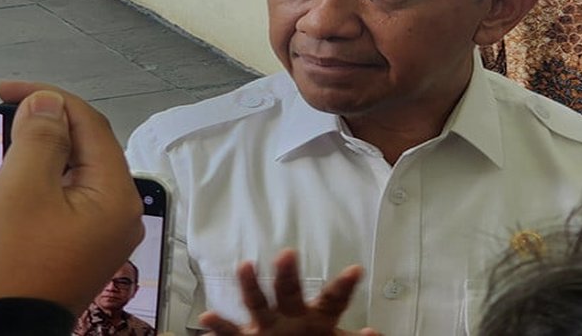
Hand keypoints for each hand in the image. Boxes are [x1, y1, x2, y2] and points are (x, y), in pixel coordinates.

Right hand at [0, 81, 144, 316]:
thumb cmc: (2, 269)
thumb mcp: (18, 190)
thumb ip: (39, 138)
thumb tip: (50, 104)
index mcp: (113, 198)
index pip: (90, 126)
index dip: (49, 99)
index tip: (6, 89)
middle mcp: (111, 220)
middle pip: (76, 155)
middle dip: (31, 136)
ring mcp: (88, 243)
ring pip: (52, 186)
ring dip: (12, 173)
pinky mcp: (61, 259)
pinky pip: (36, 220)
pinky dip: (1, 213)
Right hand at [198, 249, 380, 335]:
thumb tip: (374, 335)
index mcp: (317, 318)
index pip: (333, 299)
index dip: (344, 286)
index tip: (357, 271)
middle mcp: (290, 316)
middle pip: (290, 292)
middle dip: (288, 274)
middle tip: (288, 254)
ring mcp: (266, 326)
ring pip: (257, 302)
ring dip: (250, 285)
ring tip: (245, 266)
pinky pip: (230, 332)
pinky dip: (219, 325)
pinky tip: (208, 318)